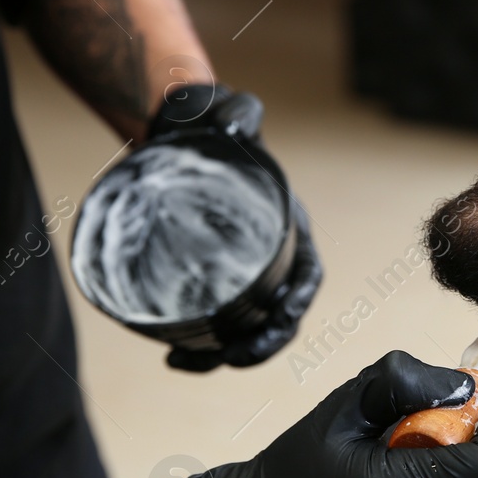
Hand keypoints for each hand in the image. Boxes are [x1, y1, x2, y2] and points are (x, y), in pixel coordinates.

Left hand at [148, 85, 323, 371]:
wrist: (182, 136)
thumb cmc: (214, 127)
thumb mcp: (228, 115)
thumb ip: (237, 114)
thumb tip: (238, 127)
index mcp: (287, 228)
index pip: (305, 273)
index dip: (299, 297)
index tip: (285, 313)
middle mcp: (269, 260)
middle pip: (278, 317)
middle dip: (264, 344)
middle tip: (234, 356)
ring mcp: (238, 278)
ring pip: (244, 331)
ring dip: (224, 357)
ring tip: (186, 362)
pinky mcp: (209, 287)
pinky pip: (212, 327)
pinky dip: (198, 349)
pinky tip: (172, 357)